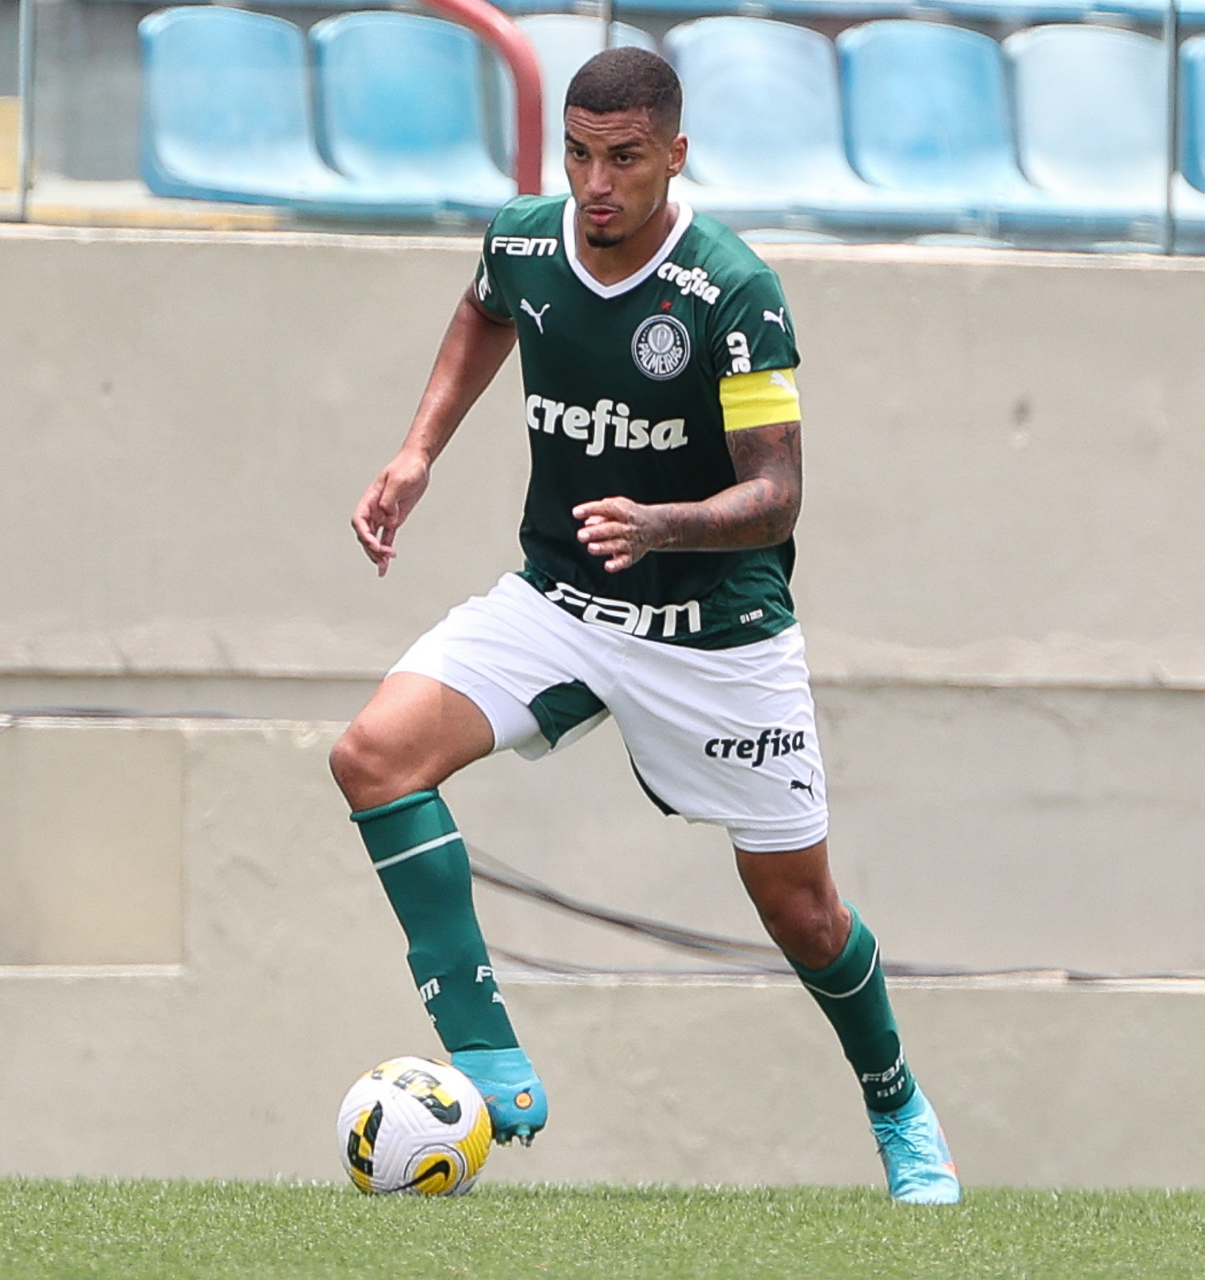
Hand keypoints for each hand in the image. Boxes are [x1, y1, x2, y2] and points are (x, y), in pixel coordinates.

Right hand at [351, 452, 430, 575]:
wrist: (417, 463)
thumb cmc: (407, 468)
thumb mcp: (398, 481)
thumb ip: (390, 500)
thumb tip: (388, 518)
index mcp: (370, 499)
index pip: (359, 521)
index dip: (364, 534)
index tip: (374, 544)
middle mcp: (374, 509)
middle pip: (365, 534)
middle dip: (371, 548)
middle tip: (383, 558)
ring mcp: (383, 516)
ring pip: (375, 539)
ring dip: (377, 554)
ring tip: (383, 567)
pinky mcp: (394, 520)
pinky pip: (387, 538)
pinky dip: (386, 550)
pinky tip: (386, 564)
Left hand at [573, 496, 663, 572]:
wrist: (654, 526)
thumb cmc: (628, 515)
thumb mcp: (616, 506)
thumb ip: (599, 512)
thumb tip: (588, 521)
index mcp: (623, 511)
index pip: (606, 508)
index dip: (591, 509)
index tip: (576, 512)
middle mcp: (628, 527)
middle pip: (612, 529)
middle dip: (596, 532)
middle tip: (581, 535)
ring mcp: (631, 542)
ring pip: (617, 545)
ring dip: (604, 547)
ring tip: (591, 547)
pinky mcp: (632, 555)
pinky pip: (624, 561)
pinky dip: (616, 565)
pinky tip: (608, 566)